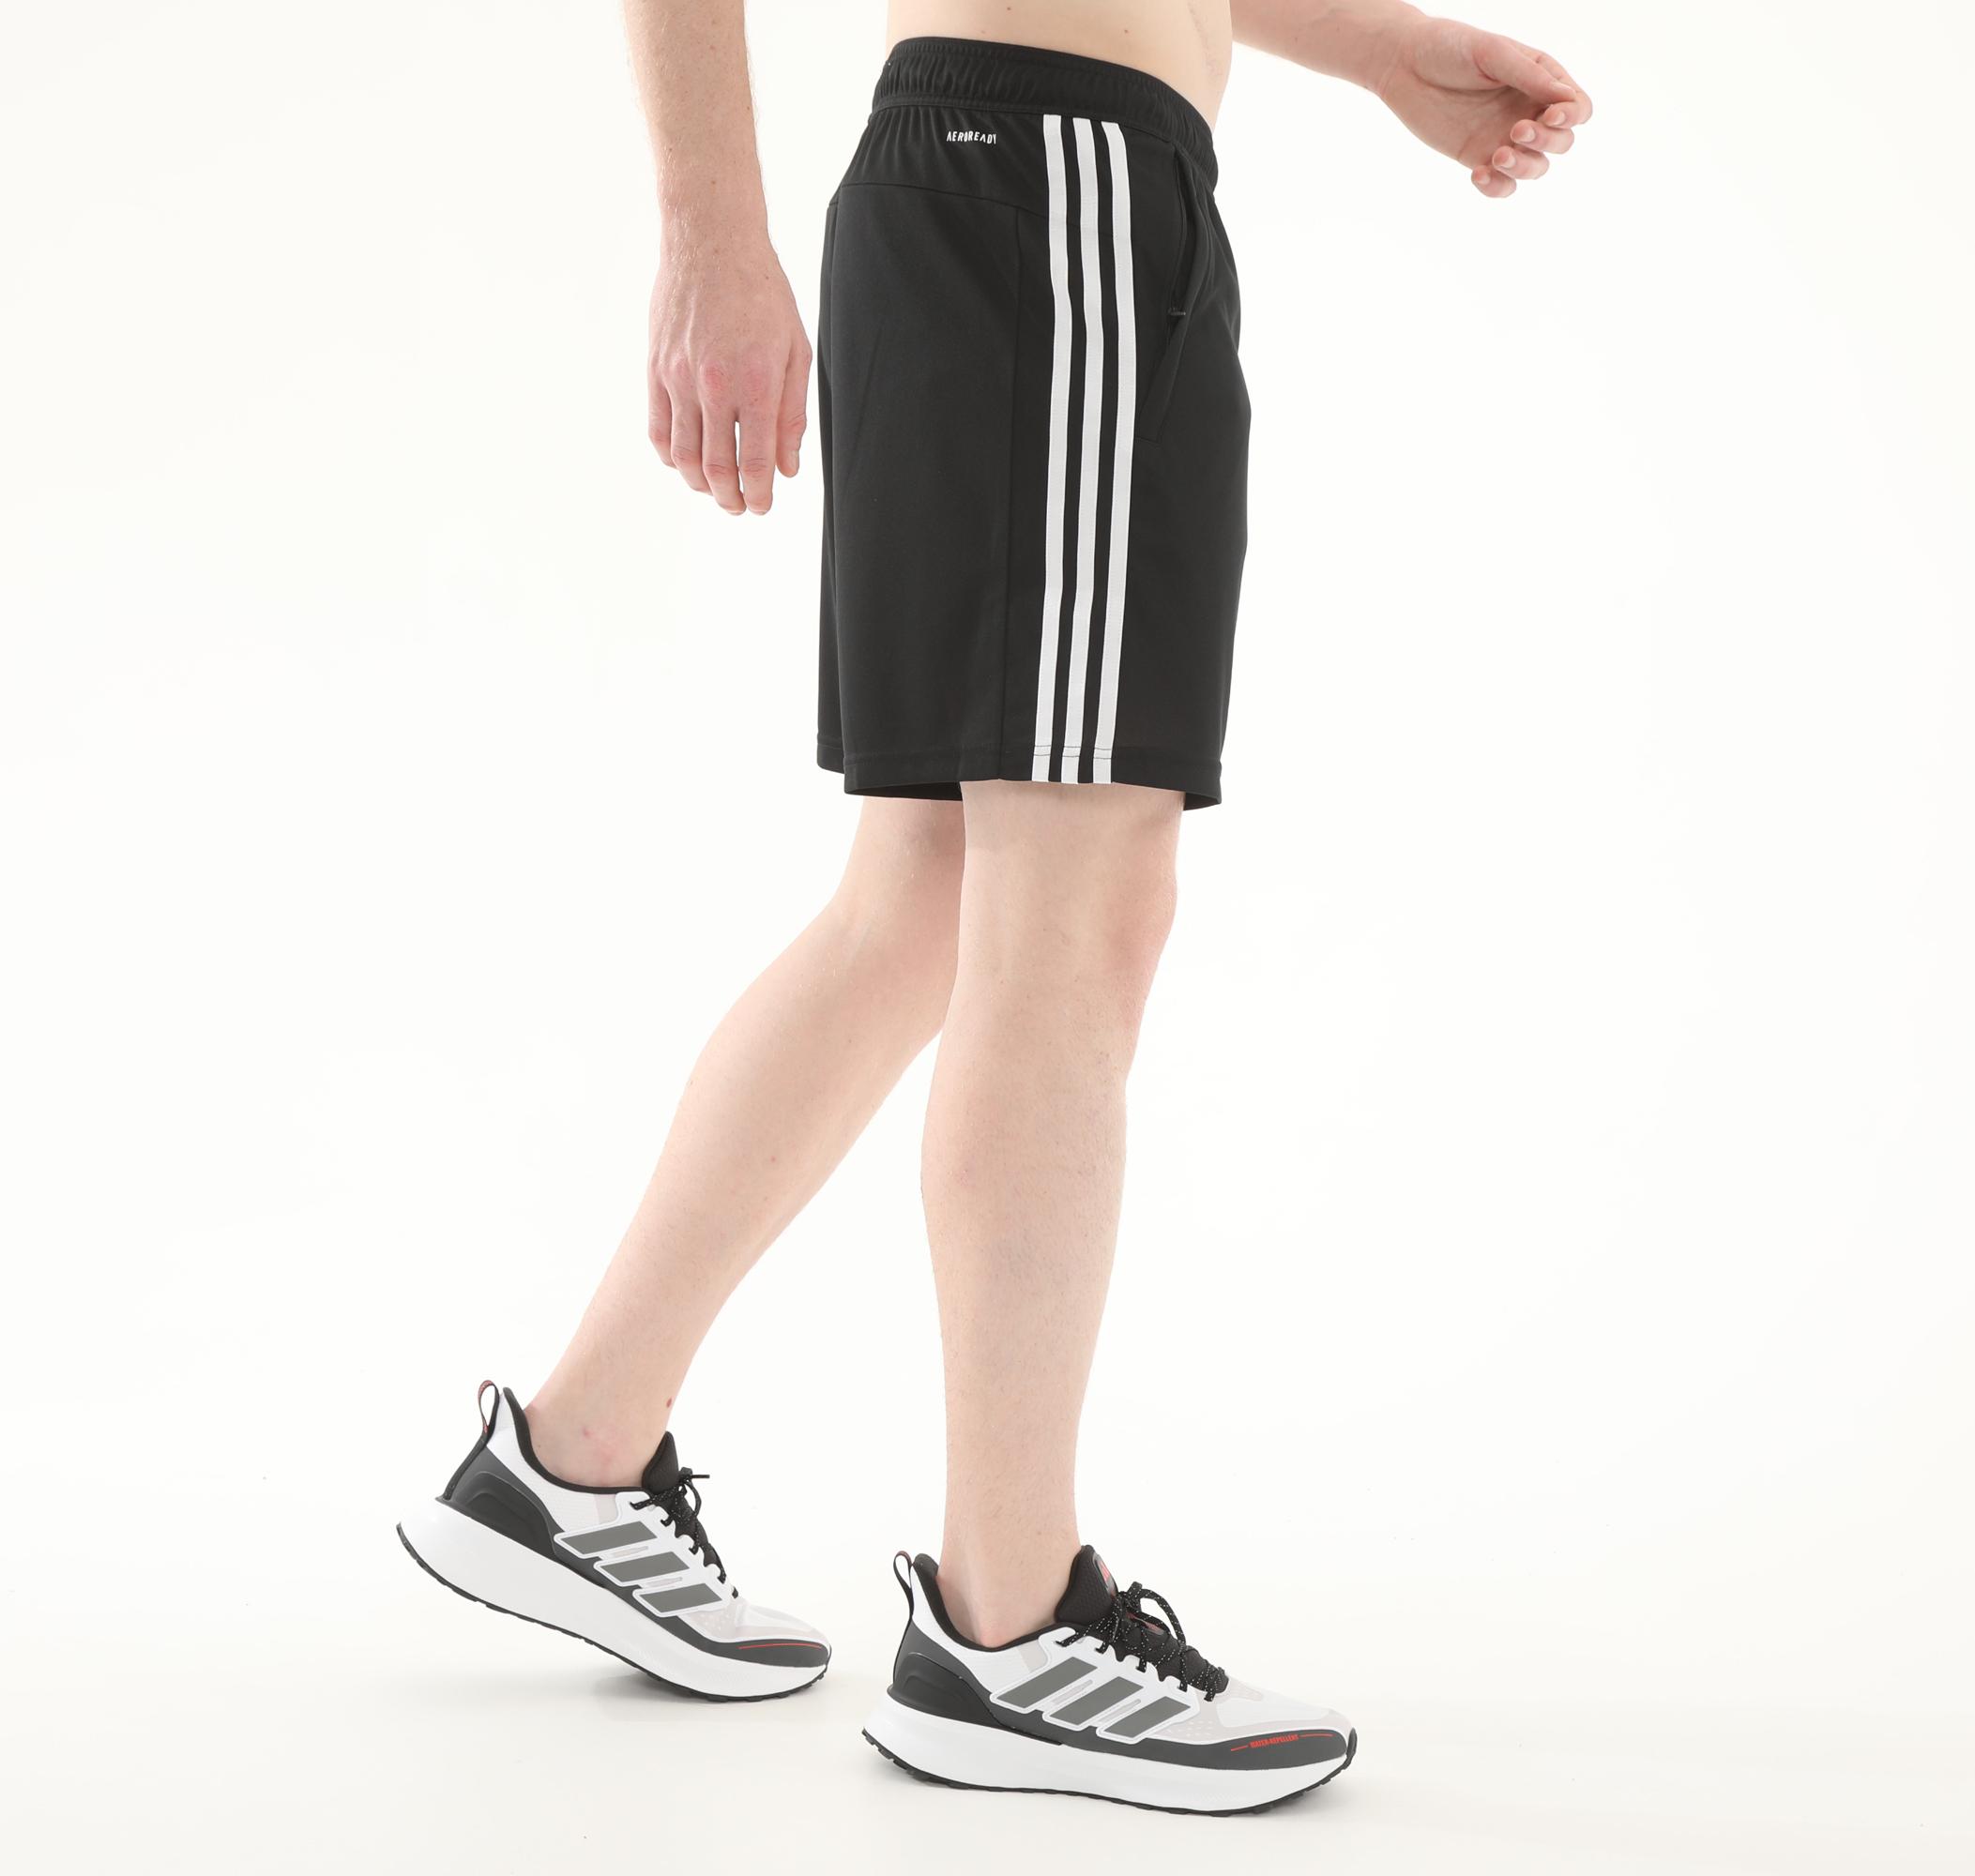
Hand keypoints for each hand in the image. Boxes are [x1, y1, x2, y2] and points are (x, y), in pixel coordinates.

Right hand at [647, 235, 810, 514]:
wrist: (712, 243)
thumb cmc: (761, 293)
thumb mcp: (795, 351)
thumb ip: (791, 414)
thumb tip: (788, 468)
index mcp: (756, 382)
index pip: (757, 461)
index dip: (760, 494)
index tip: (762, 506)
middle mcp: (714, 385)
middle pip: (716, 467)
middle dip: (730, 497)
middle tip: (739, 506)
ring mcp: (679, 378)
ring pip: (682, 456)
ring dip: (698, 484)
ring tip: (713, 490)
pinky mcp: (656, 368)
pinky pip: (657, 429)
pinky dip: (669, 457)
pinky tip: (684, 463)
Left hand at [1374, 16, 1591, 199]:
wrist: (1404, 65)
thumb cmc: (1450, 47)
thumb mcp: (1492, 53)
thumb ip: (1528, 75)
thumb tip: (1565, 99)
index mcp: (1540, 79)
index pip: (1576, 107)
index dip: (1571, 117)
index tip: (1548, 116)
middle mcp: (1528, 110)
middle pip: (1561, 142)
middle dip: (1547, 142)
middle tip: (1517, 131)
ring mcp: (1505, 137)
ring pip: (1535, 168)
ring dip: (1523, 168)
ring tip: (1498, 156)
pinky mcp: (1479, 156)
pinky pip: (1501, 184)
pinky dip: (1496, 187)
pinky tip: (1478, 174)